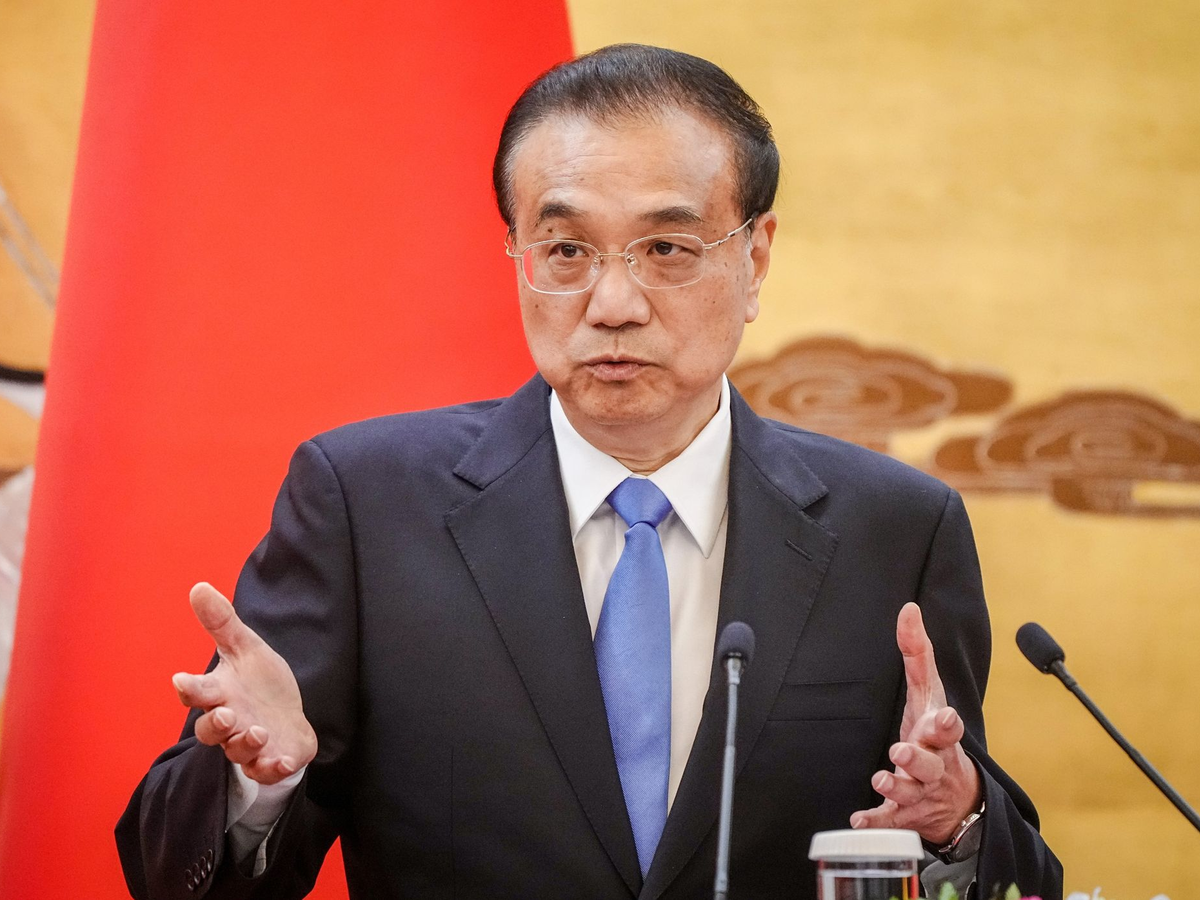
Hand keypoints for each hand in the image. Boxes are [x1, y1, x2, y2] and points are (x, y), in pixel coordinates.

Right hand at [171, 582, 317, 784]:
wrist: (288, 717)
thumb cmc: (260, 683)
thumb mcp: (247, 648)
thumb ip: (223, 622)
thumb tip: (198, 587)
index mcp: (220, 693)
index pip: (196, 692)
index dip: (189, 687)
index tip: (182, 679)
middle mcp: (229, 722)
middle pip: (209, 730)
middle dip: (216, 724)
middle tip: (227, 714)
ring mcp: (249, 745)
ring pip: (237, 752)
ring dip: (246, 743)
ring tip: (260, 731)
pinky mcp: (271, 762)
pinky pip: (266, 772)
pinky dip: (273, 768)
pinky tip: (282, 760)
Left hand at [849, 602, 981, 843]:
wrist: (956, 799)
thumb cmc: (934, 736)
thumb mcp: (928, 694)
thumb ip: (917, 653)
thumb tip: (908, 609)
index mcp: (940, 736)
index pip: (949, 728)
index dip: (946, 724)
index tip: (944, 718)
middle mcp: (934, 765)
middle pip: (929, 763)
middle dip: (917, 758)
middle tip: (902, 751)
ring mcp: (920, 793)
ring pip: (909, 793)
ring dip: (894, 785)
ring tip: (879, 778)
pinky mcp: (904, 814)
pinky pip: (890, 821)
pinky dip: (876, 822)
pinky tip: (858, 820)